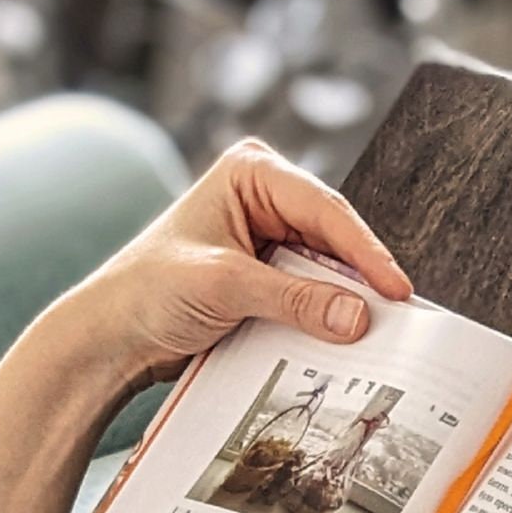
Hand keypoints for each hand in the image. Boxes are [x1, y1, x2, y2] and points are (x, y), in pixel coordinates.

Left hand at [49, 139, 413, 395]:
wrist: (112, 335)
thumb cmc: (149, 290)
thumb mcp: (226, 286)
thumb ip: (295, 300)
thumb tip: (358, 317)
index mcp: (251, 173)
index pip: (325, 209)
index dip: (365, 252)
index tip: (397, 291)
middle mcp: (264, 198)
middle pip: (333, 238)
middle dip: (360, 279)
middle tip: (399, 319)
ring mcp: (267, 240)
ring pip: (327, 271)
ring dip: (345, 302)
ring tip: (377, 334)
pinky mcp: (266, 279)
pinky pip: (311, 296)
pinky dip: (326, 318)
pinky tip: (344, 339)